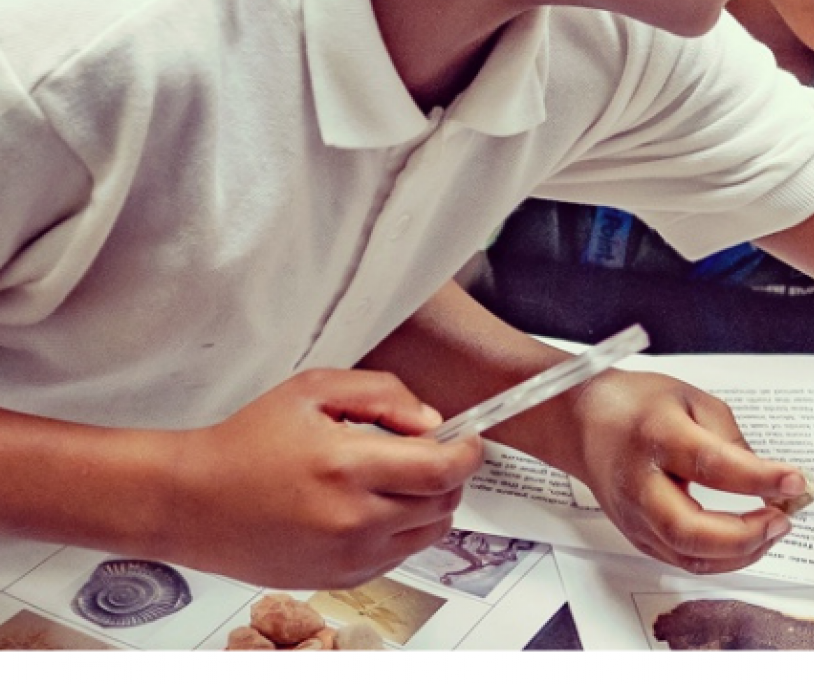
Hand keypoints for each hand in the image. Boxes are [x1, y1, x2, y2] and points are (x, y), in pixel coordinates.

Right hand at [166, 369, 482, 589]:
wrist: (190, 499)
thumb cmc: (245, 443)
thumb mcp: (314, 390)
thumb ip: (384, 395)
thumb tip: (432, 423)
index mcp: (347, 467)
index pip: (443, 469)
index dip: (468, 452)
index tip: (468, 439)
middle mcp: (351, 519)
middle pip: (444, 503)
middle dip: (450, 475)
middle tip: (430, 454)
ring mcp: (346, 555)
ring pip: (429, 534)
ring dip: (430, 505)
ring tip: (399, 480)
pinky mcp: (337, 578)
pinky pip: (399, 556)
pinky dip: (402, 531)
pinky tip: (373, 507)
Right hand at [571, 371, 808, 574]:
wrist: (584, 424)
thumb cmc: (638, 406)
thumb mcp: (692, 400)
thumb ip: (731, 437)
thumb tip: (767, 476)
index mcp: (656, 437)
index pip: (711, 465)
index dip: (757, 477)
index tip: (796, 481)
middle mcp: (640, 484)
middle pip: (690, 530)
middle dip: (746, 534)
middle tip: (782, 518)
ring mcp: (635, 517)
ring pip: (688, 556)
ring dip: (741, 553)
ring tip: (773, 529)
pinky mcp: (638, 537)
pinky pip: (684, 560)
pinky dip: (723, 558)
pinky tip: (748, 539)